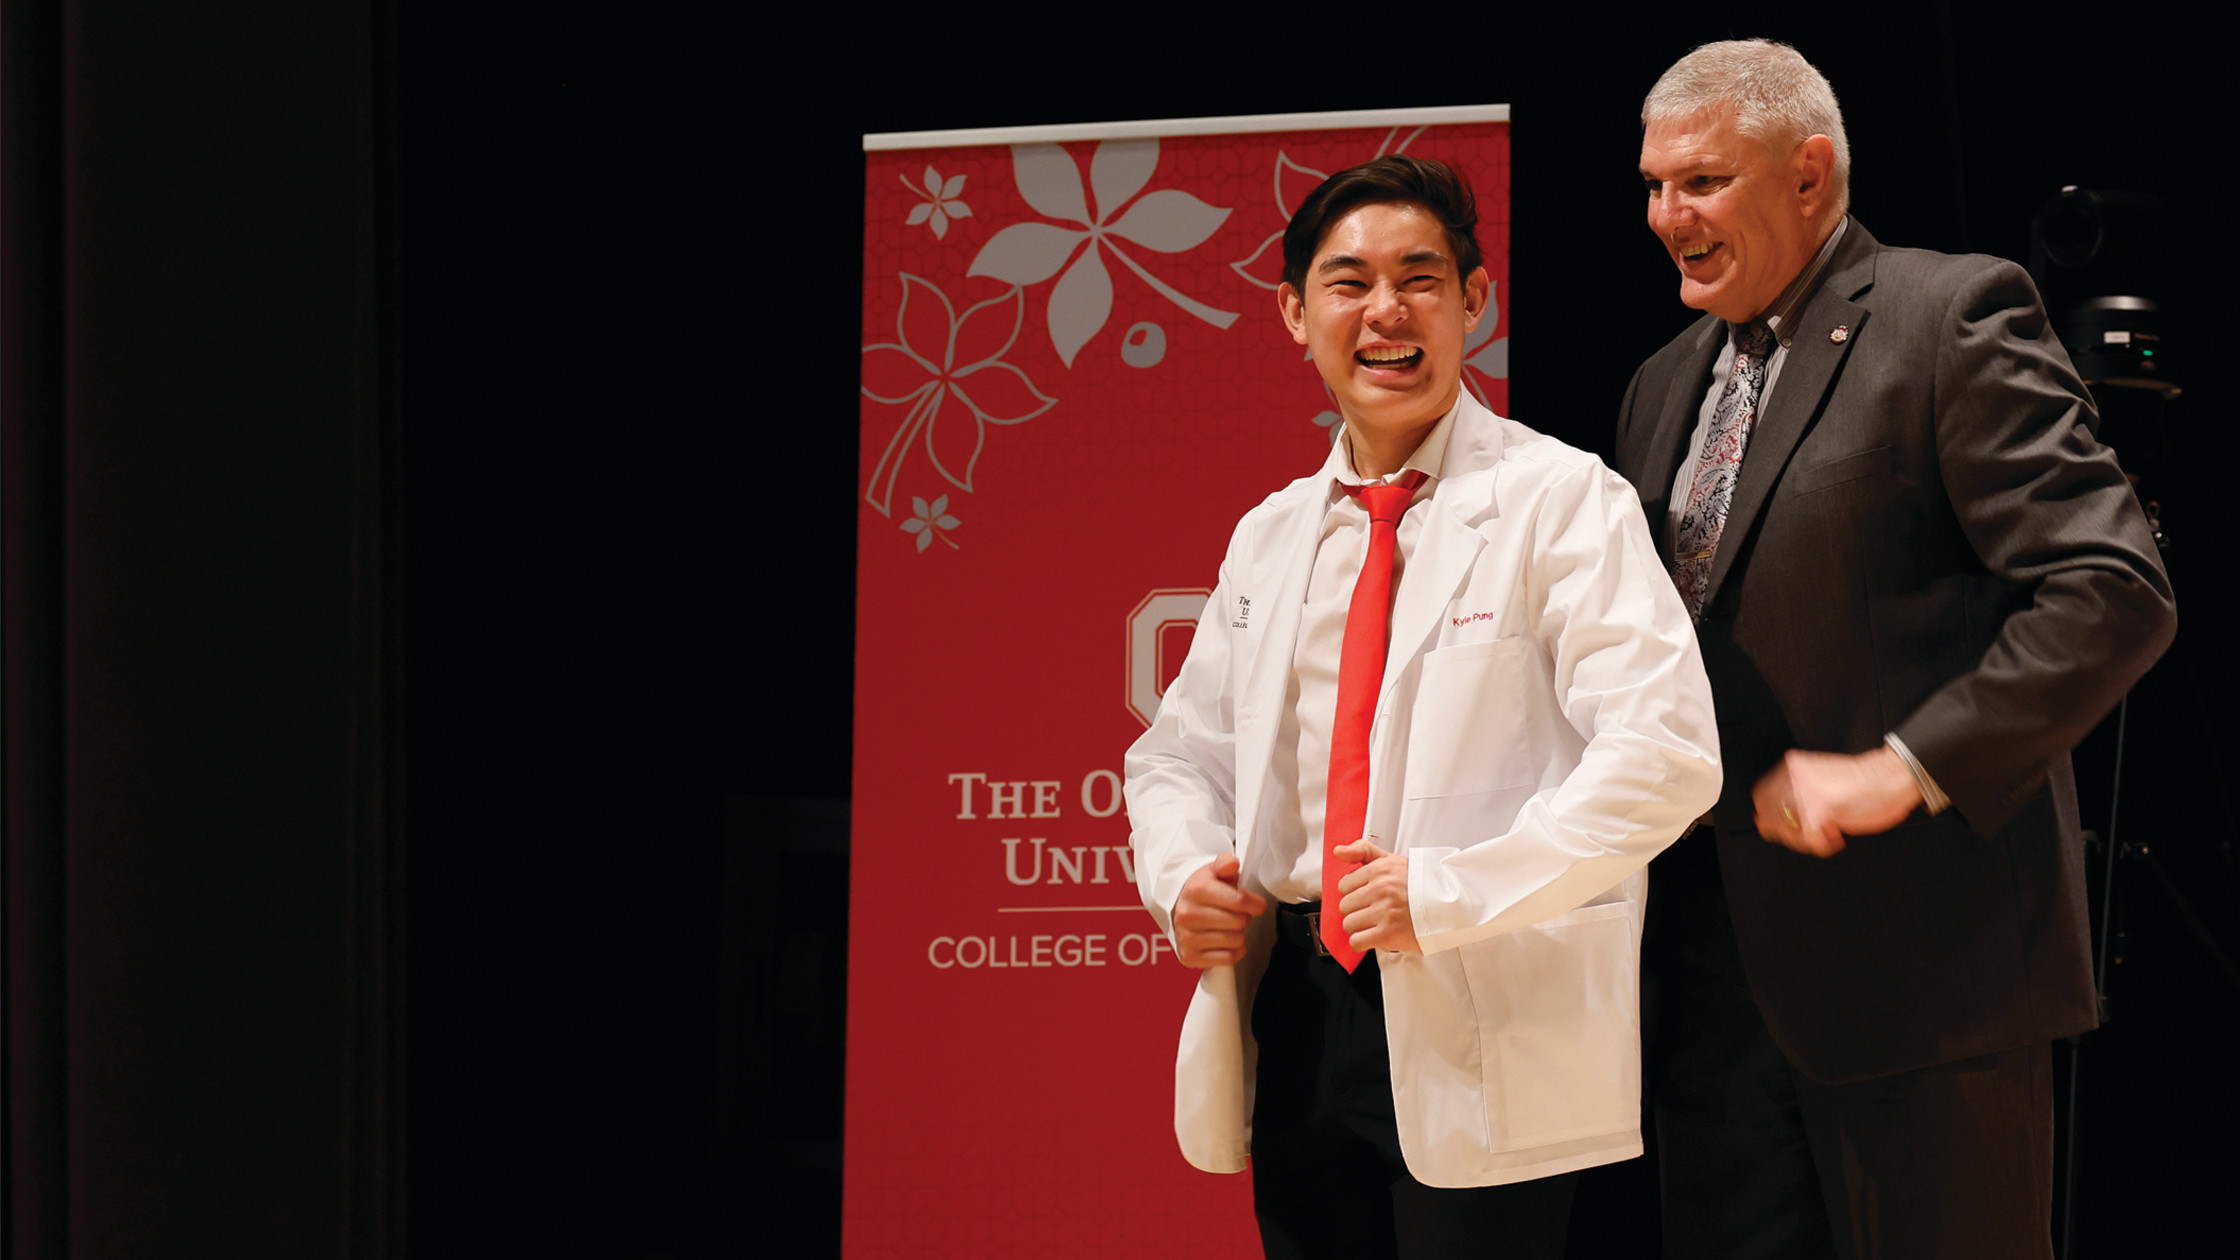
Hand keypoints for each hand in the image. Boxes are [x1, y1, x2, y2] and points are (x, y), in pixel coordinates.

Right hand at [1171, 854, 1266, 967]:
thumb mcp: (1213, 871)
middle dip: (1243, 917)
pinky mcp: (1189, 956)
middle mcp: (1188, 914)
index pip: (1239, 900)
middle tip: (1236, 914)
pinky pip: (1228, 958)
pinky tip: (1225, 941)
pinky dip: (1233, 951)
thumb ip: (1225, 863)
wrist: (1178, 906)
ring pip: (1236, 941)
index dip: (1255, 903)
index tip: (1257, 905)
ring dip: (1238, 934)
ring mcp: (1187, 937)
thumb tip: (1232, 863)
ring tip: (1228, 926)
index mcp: (1196, 890)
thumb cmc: (1201, 889)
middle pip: (1239, 922)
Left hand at [1333, 839, 1419, 953]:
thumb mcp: (1393, 860)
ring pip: (1349, 924)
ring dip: (1360, 927)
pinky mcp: (1388, 933)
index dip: (1355, 893)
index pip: (1344, 885)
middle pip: (1345, 906)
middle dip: (1357, 910)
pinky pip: (1357, 941)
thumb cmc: (1421, 884)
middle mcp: (1380, 888)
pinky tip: (1375, 937)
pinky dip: (1363, 942)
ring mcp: (1383, 911)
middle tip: (1374, 911)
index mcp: (1380, 869)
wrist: (1449, 905)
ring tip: (1376, 924)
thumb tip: (1338, 851)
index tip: (1368, 897)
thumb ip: (1364, 851)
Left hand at [1752, 747, 1923, 857]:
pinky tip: (1837, 834)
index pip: (1761, 796)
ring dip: (1808, 839)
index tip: (1781, 823)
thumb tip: (1763, 819)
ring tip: (1828, 829)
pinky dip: (1825, 845)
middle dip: (1788, 831)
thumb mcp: (1816, 778)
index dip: (1768, 815)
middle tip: (1810, 829)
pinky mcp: (1820, 812)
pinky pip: (1811, 843)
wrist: (1890, 778)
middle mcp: (1794, 778)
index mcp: (1792, 767)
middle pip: (1770, 817)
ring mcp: (1806, 795)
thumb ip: (1793, 792)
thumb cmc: (1860, 782)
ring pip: (1789, 832)